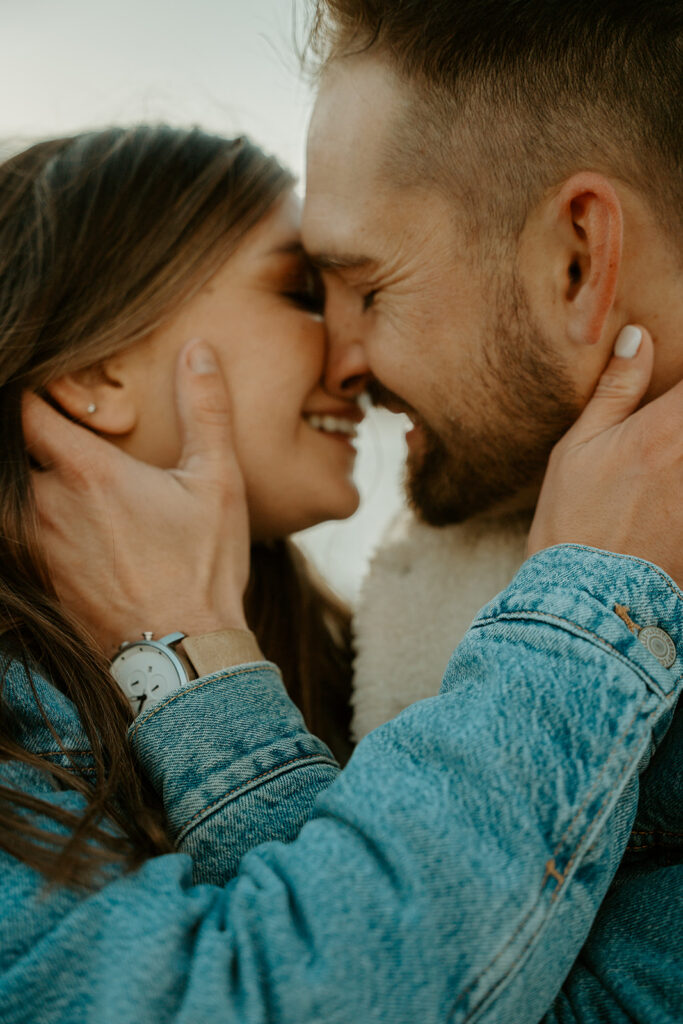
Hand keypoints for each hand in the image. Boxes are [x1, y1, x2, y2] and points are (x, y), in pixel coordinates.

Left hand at [24, 339, 249, 654]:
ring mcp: (35, 546)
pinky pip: (15, 536)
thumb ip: (205, 409)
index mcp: (86, 471)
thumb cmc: (203, 566)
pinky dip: (29, 521)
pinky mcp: (36, 578)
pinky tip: (69, 526)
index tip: (59, 396)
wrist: (184, 651)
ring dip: (30, 479)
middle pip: (12, 451)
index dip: (37, 395)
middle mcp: (46, 505)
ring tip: (67, 484)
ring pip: (11, 495)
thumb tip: (200, 349)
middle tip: (63, 435)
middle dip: (31, 438)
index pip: (27, 409)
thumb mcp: (218, 482)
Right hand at [528, 325, 682, 586]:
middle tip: (661, 424)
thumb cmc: (575, 520)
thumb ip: (616, 390)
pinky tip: (667, 483)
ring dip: (680, 446)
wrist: (587, 598)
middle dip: (681, 411)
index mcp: (666, 429)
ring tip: (660, 460)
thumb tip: (640, 338)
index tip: (679, 370)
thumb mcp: (578, 447)